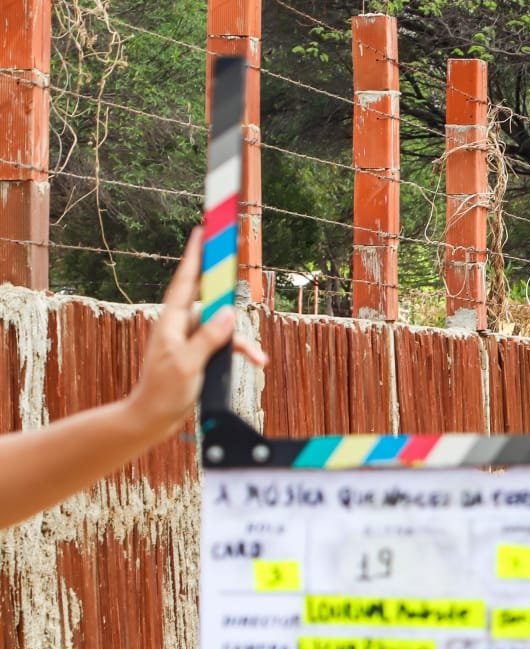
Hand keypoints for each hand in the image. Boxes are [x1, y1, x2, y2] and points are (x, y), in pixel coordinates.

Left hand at [126, 227, 267, 440]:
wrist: (152, 418)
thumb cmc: (162, 391)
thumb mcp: (186, 364)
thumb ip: (208, 338)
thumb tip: (228, 312)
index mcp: (171, 322)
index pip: (186, 281)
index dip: (195, 255)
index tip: (203, 230)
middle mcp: (181, 325)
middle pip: (210, 299)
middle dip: (228, 291)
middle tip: (238, 268)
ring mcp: (190, 339)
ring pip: (224, 327)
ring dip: (241, 341)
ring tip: (257, 358)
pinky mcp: (199, 353)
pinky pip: (225, 345)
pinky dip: (239, 352)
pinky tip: (254, 362)